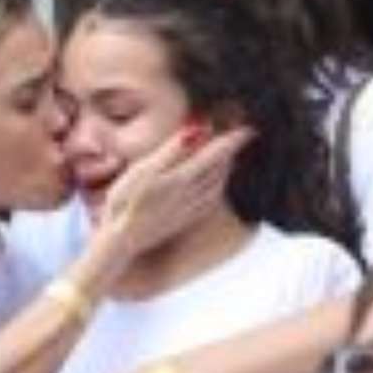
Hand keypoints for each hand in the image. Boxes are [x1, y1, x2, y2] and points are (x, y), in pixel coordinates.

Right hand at [99, 121, 253, 259]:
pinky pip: (213, 199)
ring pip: (219, 184)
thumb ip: (171, 151)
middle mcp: (192, 194)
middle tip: (240, 136)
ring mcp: (190, 209)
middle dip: (231, 150)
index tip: (250, 129)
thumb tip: (196, 131)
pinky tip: (217, 184)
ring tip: (230, 155)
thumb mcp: (143, 171)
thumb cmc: (125, 203)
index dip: (233, 141)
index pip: (215, 154)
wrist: (122, 242)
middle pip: (220, 168)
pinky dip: (220, 185)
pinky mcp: (185, 219)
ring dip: (227, 167)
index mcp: (183, 179)